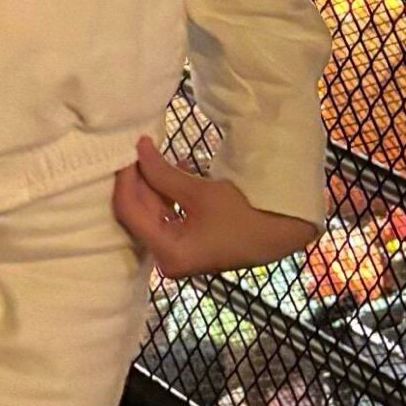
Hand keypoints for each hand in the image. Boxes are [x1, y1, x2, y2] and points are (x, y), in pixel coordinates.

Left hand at [112, 135, 318, 279]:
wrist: (279, 231)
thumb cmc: (243, 213)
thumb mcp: (198, 192)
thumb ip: (162, 172)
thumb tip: (138, 148)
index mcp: (168, 252)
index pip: (129, 211)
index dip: (125, 178)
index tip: (127, 150)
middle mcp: (167, 259)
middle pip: (139, 213)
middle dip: (138, 179)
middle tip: (140, 146)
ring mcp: (178, 253)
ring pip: (152, 212)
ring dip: (153, 183)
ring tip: (157, 153)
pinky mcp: (188, 245)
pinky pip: (167, 216)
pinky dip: (167, 193)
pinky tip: (175, 168)